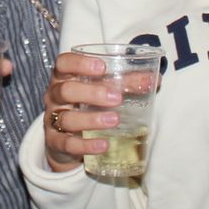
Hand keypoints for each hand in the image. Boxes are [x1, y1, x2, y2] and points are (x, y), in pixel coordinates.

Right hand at [42, 52, 121, 173]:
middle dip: (91, 93)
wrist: (66, 139)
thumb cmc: (86, 105)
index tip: (102, 66)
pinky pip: (67, 144)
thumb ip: (125, 83)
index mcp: (64, 78)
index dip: (79, 63)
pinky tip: (103, 145)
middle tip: (116, 98)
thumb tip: (155, 79)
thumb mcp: (101, 90)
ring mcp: (53, 120)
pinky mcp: (55, 142)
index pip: (64, 63)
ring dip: (91, 119)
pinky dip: (86, 145)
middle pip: (66, 90)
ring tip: (114, 120)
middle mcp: (55, 97)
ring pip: (66, 118)